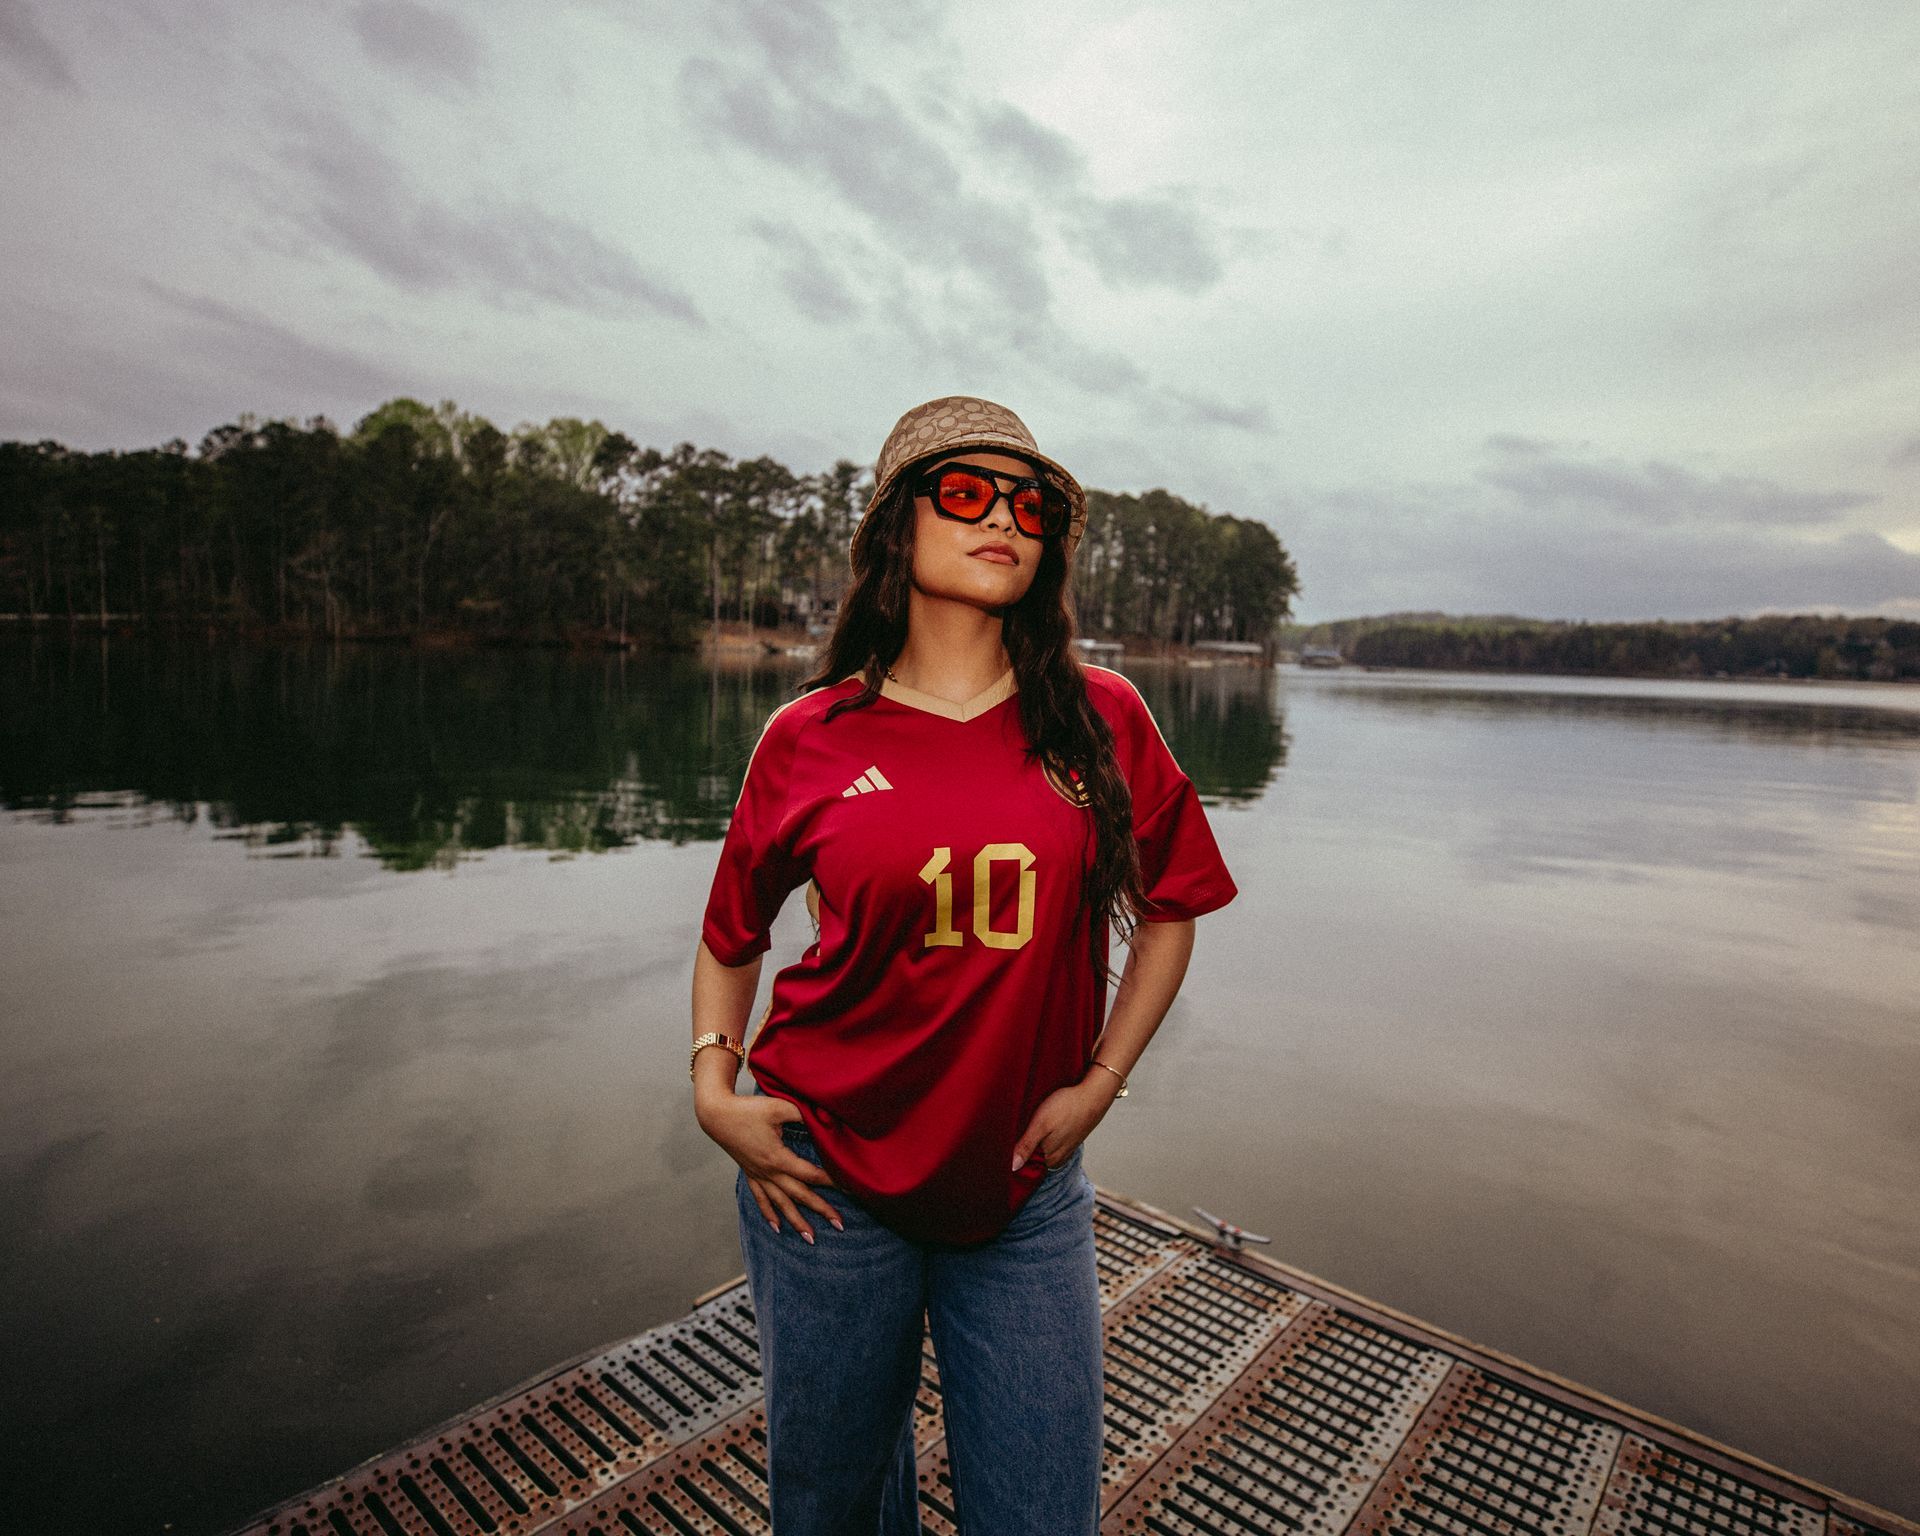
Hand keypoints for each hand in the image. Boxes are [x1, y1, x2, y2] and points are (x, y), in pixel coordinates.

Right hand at [697, 1090, 844, 1242]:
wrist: (716, 1115)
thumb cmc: (748, 1110)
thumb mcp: (779, 1107)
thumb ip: (804, 1113)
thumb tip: (826, 1115)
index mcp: (778, 1158)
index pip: (811, 1174)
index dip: (831, 1181)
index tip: (850, 1190)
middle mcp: (768, 1172)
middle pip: (799, 1194)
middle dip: (821, 1209)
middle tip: (840, 1225)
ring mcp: (758, 1175)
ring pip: (781, 1203)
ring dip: (796, 1221)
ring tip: (811, 1238)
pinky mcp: (750, 1173)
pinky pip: (761, 1198)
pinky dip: (769, 1213)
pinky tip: (776, 1227)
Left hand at [1010, 1075, 1118, 1172]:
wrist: (1093, 1094)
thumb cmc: (1066, 1107)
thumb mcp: (1040, 1124)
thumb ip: (1026, 1146)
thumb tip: (1013, 1167)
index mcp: (1049, 1159)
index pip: (1024, 1163)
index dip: (1013, 1153)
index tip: (1003, 1142)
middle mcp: (1057, 1158)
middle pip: (1033, 1156)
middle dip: (1023, 1146)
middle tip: (1013, 1130)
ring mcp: (1065, 1148)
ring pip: (1042, 1147)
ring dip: (1034, 1139)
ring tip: (1028, 1125)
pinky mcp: (1069, 1138)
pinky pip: (1051, 1141)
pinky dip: (1045, 1134)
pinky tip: (1043, 1124)